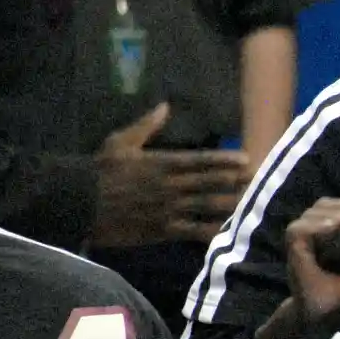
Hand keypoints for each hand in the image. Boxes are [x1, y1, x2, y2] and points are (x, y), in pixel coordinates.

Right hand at [91, 103, 250, 247]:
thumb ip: (147, 125)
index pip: (200, 160)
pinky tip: (228, 232)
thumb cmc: (100, 170)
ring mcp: (168, 209)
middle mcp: (170, 186)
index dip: (225, 160)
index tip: (246, 159)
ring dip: (230, 205)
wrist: (81, 203)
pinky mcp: (162, 230)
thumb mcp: (121, 141)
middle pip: (210, 183)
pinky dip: (210, 231)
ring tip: (251, 204)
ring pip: (206, 206)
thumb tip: (165, 105)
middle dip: (235, 182)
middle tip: (259, 181)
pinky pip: (191, 231)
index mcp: (162, 163)